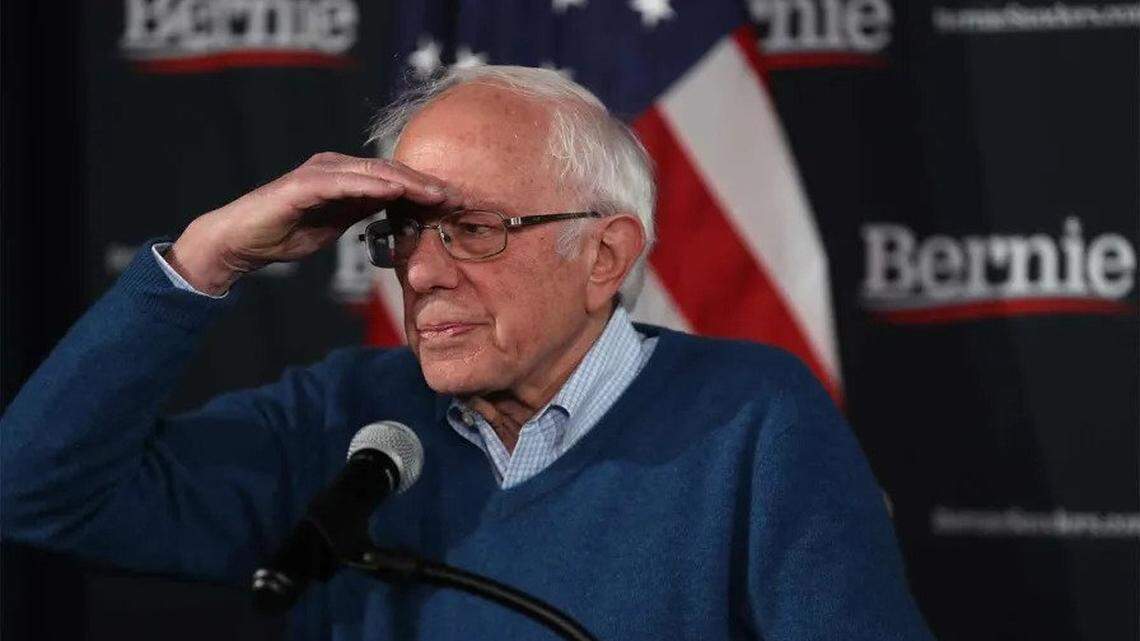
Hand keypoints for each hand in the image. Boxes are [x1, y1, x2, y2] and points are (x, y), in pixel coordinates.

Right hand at [166, 152, 459, 294]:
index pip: (394, 179)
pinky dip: (371, 185)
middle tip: (459, 196)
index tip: (456, 202)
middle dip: (426, 183)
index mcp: (345, 176)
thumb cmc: (286, 232)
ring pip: (372, 172)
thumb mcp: (336, 224)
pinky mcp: (302, 186)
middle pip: (390, 171)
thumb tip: (397, 212)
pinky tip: (395, 191)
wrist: (240, 242)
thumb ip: (363, 212)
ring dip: (408, 182)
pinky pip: (343, 182)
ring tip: (437, 193)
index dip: (426, 189)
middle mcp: (334, 167)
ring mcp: (319, 173)